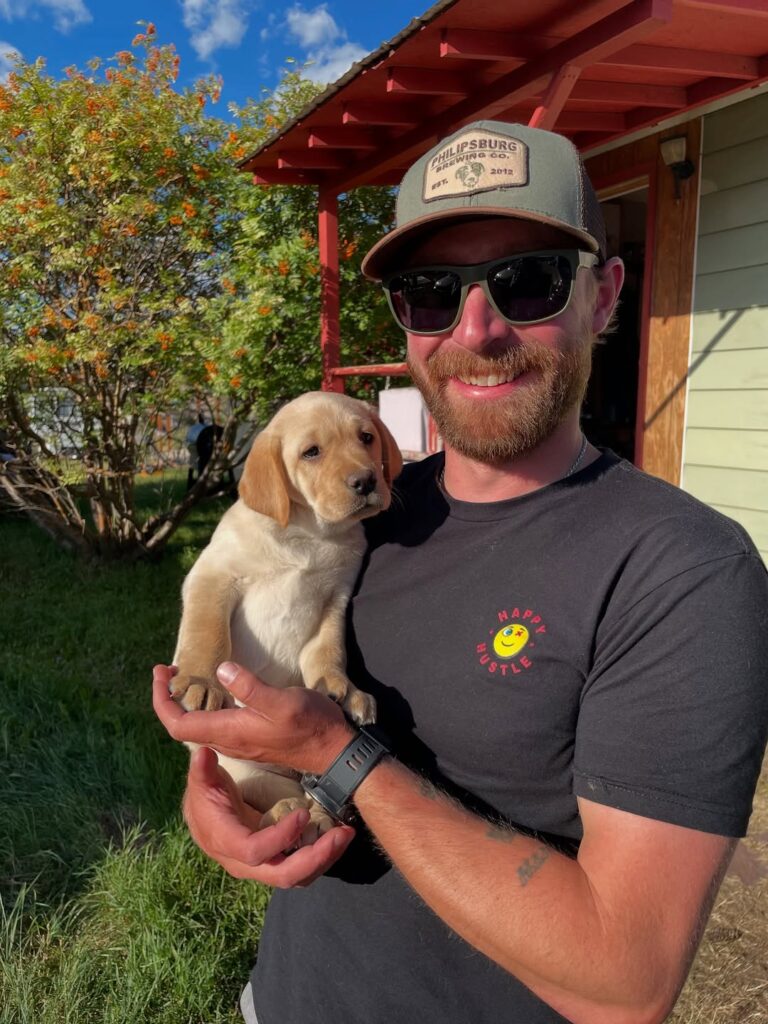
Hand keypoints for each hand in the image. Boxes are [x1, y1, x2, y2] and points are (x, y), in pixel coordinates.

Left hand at [152, 662, 355, 774]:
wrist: (333, 752)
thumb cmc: (310, 725)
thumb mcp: (282, 701)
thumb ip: (250, 688)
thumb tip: (221, 669)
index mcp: (230, 732)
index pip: (178, 723)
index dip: (162, 699)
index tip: (161, 672)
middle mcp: (229, 741)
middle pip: (182, 726)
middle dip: (168, 698)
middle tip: (168, 671)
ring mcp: (239, 743)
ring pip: (198, 727)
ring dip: (185, 703)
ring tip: (184, 677)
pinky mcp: (250, 739)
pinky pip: (214, 727)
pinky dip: (204, 708)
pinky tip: (214, 693)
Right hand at [182, 746, 354, 887]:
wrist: (206, 817)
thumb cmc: (206, 795)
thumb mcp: (203, 781)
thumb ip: (203, 770)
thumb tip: (203, 754)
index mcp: (226, 842)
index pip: (255, 851)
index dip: (280, 837)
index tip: (303, 814)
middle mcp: (245, 864)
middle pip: (283, 875)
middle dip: (315, 857)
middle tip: (341, 834)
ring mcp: (262, 867)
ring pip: (297, 877)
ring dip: (325, 858)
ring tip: (346, 834)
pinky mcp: (276, 863)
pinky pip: (301, 869)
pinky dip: (322, 856)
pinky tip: (338, 836)